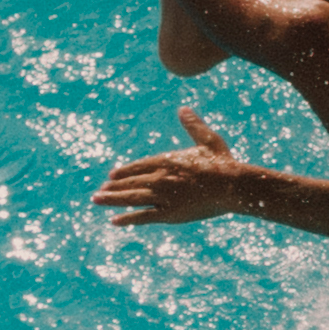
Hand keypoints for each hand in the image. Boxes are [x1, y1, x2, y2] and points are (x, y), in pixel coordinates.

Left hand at [97, 122, 260, 227]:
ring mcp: (162, 197)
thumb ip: (193, 125)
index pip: (138, 166)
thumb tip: (183, 108)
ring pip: (130, 199)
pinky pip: (143, 217)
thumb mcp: (208, 140)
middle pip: (130, 183)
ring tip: (96, 200)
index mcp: (166, 161)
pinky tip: (115, 221)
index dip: (124, 172)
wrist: (232, 185)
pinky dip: (127, 219)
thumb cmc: (222, 162)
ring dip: (112, 200)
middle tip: (99, 191)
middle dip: (112, 187)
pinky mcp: (169, 214)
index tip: (111, 176)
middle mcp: (159, 178)